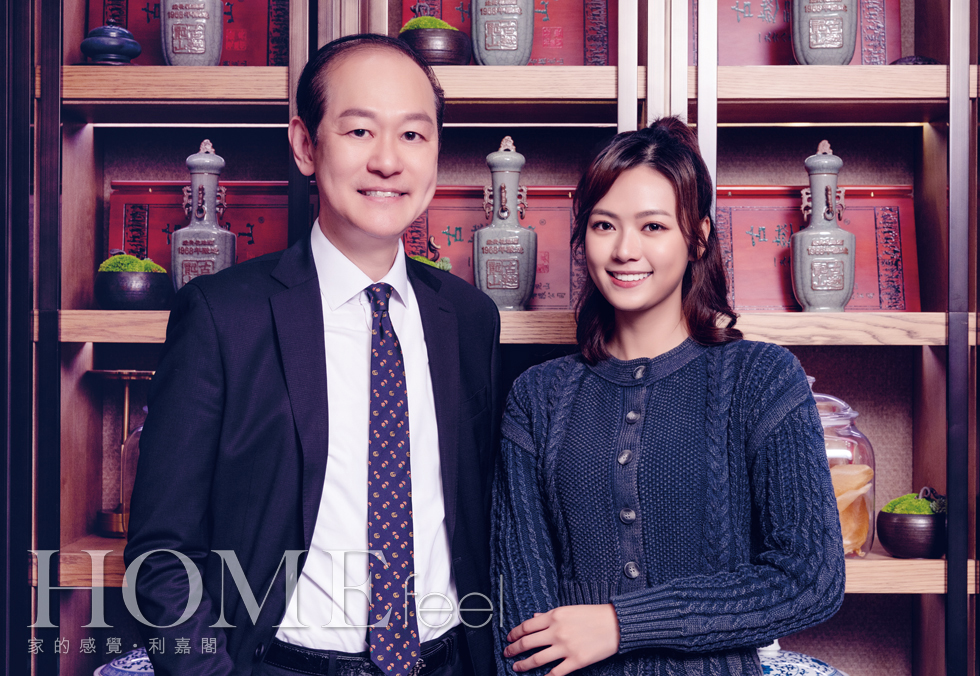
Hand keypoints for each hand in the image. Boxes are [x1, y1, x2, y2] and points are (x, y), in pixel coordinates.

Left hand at [503, 604, 619, 674]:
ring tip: (516, 667)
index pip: (526, 626)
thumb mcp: (568, 609)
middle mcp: (557, 632)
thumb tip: (533, 618)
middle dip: (513, 649)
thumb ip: (549, 615)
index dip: (514, 633)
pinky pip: (555, 672)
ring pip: (537, 659)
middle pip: (527, 643)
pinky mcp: (576, 661)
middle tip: (506, 653)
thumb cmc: (593, 615)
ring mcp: (565, 647)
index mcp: (554, 616)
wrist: (616, 624)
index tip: (509, 638)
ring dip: (523, 664)